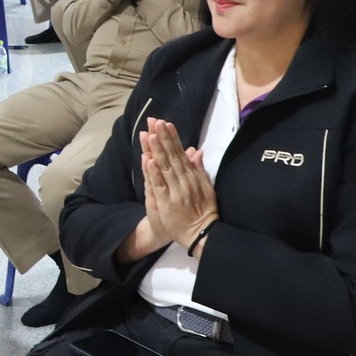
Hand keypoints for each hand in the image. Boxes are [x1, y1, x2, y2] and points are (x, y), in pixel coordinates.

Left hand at [141, 118, 218, 247]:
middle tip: (156, 122)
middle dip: (163, 138)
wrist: (201, 233)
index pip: (180, 153)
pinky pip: (159, 186)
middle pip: (172, 156)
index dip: (173, 138)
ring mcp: (175, 191)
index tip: (166, 123)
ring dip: (158, 151)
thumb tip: (197, 151)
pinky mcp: (166, 203)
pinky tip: (149, 160)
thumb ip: (200, 169)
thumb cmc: (203, 210)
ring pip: (165, 168)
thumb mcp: (206, 187)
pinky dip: (154, 173)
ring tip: (150, 135)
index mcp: (192, 176)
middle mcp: (184, 181)